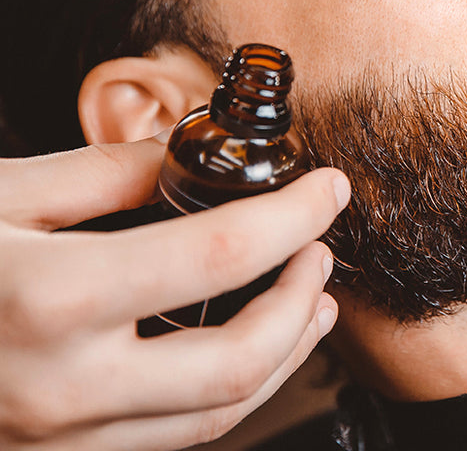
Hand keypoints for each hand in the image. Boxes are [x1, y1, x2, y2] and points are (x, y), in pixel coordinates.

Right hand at [0, 136, 349, 450]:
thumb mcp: (0, 196)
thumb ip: (104, 172)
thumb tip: (188, 150)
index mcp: (54, 299)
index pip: (219, 254)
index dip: (294, 217)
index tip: (327, 190)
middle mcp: (65, 385)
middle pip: (240, 359)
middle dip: (303, 301)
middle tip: (320, 253)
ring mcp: (60, 438)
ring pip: (217, 414)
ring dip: (284, 356)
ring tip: (311, 307)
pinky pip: (171, 437)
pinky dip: (228, 394)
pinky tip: (246, 356)